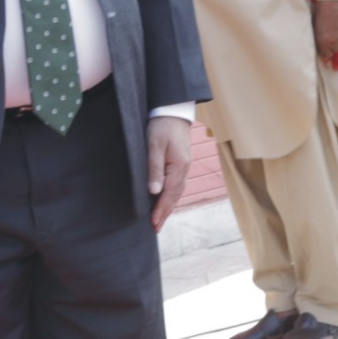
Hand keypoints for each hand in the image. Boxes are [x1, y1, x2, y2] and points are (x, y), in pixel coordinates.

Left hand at [146, 114, 192, 228]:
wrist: (173, 110)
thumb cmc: (162, 126)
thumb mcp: (154, 146)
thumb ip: (154, 169)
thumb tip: (154, 191)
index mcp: (179, 167)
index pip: (169, 194)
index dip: (161, 210)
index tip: (153, 223)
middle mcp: (184, 169)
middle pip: (175, 196)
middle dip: (165, 213)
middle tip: (156, 228)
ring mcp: (184, 166)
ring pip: (177, 192)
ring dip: (169, 206)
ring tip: (160, 218)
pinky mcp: (181, 163)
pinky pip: (177, 185)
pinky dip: (171, 196)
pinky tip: (166, 200)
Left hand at [313, 0, 337, 63]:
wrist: (332, 2)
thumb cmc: (321, 14)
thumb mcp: (317, 29)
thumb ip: (320, 41)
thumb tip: (324, 52)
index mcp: (322, 41)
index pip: (327, 55)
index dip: (327, 51)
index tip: (327, 48)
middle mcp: (333, 42)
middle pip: (337, 50)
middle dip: (334, 44)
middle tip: (333, 34)